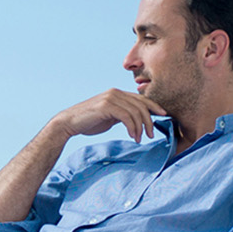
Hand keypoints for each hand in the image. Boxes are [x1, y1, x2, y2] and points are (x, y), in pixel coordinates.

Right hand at [50, 89, 167, 141]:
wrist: (69, 123)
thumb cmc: (88, 122)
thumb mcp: (109, 116)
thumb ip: (122, 114)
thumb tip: (135, 120)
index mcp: (117, 93)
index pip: (141, 99)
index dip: (154, 106)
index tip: (163, 115)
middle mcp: (115, 93)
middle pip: (141, 105)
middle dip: (149, 121)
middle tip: (151, 134)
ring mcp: (111, 98)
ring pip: (136, 112)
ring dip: (141, 127)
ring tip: (140, 138)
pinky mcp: (107, 106)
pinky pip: (127, 117)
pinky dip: (133, 127)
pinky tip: (132, 136)